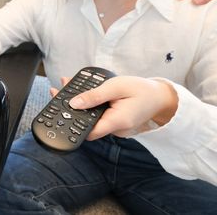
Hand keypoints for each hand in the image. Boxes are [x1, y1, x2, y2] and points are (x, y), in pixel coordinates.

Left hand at [51, 76, 178, 139]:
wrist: (161, 97)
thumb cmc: (142, 90)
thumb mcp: (117, 86)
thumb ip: (95, 95)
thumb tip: (74, 103)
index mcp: (117, 122)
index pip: (88, 132)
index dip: (71, 124)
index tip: (57, 112)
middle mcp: (115, 128)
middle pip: (86, 123)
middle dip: (70, 108)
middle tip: (56, 91)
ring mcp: (115, 126)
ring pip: (91, 118)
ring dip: (78, 103)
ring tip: (65, 85)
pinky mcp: (114, 121)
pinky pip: (98, 114)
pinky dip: (89, 103)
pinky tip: (79, 90)